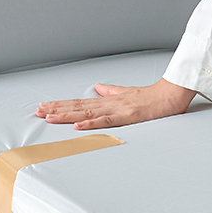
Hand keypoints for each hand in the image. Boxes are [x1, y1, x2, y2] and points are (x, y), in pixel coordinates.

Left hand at [36, 80, 197, 128]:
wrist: (173, 94)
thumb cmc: (153, 96)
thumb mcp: (128, 92)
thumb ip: (112, 91)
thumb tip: (98, 87)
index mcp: (108, 100)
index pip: (80, 102)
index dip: (62, 104)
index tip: (45, 106)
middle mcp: (109, 104)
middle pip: (78, 106)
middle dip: (57, 109)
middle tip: (38, 111)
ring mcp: (117, 109)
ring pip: (87, 113)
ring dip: (67, 115)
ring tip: (49, 117)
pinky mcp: (128, 116)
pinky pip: (106, 121)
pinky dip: (91, 123)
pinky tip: (77, 125)